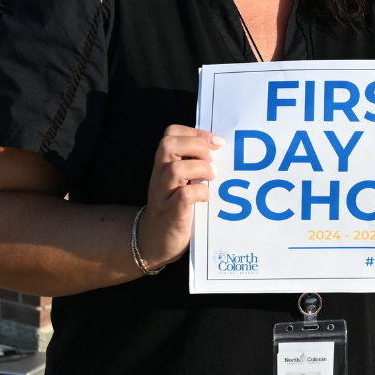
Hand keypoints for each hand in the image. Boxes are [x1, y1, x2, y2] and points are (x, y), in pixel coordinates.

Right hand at [139, 125, 219, 268]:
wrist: (154, 241)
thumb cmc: (174, 207)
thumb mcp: (180, 181)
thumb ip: (193, 164)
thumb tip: (220, 148)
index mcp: (163, 164)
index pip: (170, 134)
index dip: (195, 133)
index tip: (216, 143)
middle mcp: (159, 176)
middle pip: (167, 145)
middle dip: (196, 145)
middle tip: (212, 159)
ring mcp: (163, 195)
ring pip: (175, 170)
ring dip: (200, 169)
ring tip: (212, 177)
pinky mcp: (171, 214)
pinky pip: (184, 196)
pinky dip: (200, 192)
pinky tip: (207, 197)